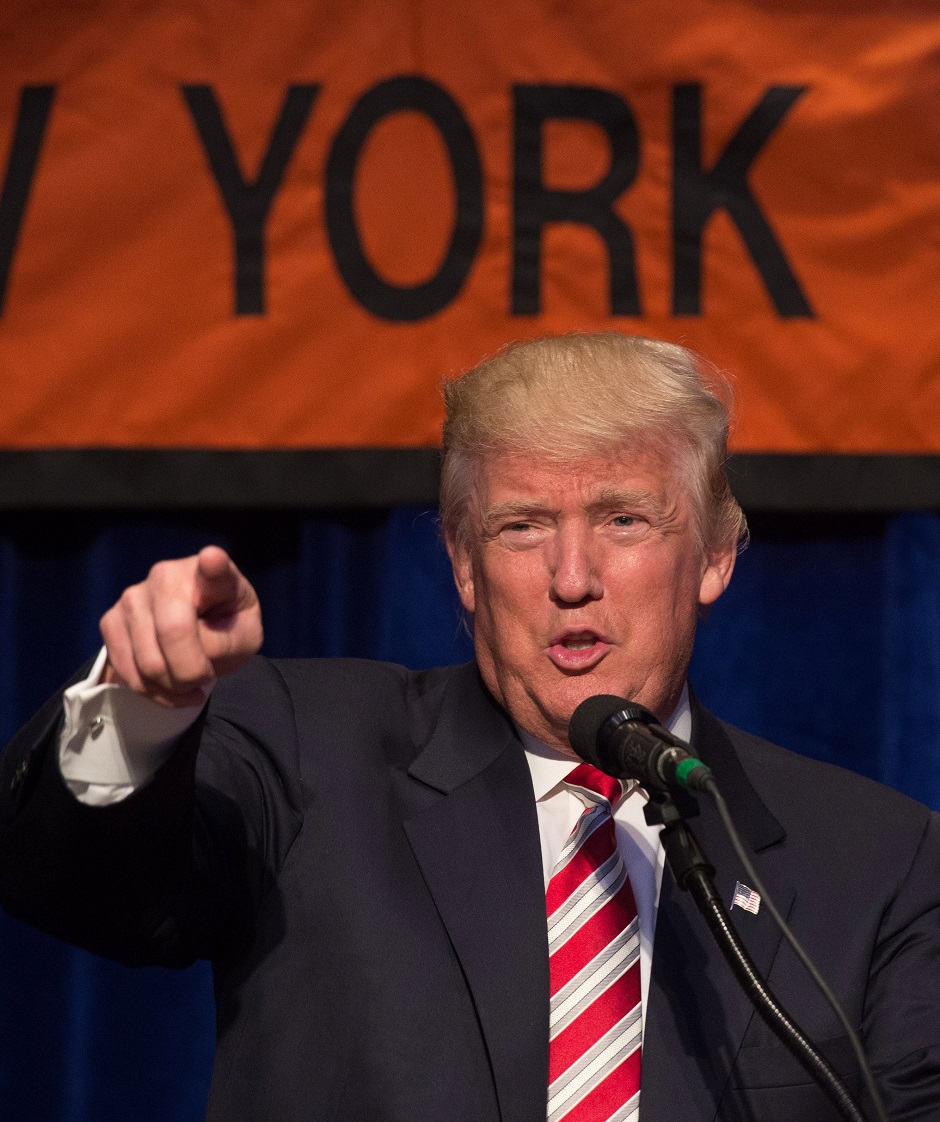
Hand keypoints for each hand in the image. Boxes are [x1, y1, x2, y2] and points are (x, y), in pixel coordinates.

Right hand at [99, 546, 262, 706]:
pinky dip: (151, 691)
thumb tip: (192, 648)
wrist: (200, 631)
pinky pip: (126, 670)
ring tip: (188, 684)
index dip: (213, 564)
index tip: (213, 559)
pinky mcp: (111, 620)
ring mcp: (133, 596)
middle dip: (191, 673)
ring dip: (172, 687)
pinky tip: (169, 687)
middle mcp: (166, 575)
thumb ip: (223, 642)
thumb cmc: (226, 628)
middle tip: (204, 679)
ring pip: (147, 661)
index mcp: (213, 575)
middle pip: (173, 632)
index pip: (213, 566)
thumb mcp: (244, 638)